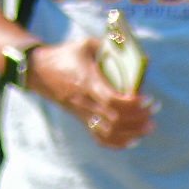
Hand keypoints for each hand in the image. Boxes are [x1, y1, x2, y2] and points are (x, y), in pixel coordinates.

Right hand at [26, 39, 153, 148]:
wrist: (37, 71)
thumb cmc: (63, 56)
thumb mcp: (84, 45)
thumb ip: (108, 47)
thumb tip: (135, 53)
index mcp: (86, 82)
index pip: (111, 100)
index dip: (132, 103)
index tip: (146, 97)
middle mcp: (85, 101)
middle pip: (115, 120)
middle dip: (138, 117)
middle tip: (152, 109)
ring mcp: (82, 113)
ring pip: (109, 133)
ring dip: (132, 132)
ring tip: (147, 125)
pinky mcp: (80, 119)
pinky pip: (99, 138)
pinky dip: (117, 143)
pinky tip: (132, 138)